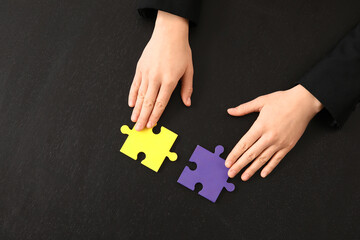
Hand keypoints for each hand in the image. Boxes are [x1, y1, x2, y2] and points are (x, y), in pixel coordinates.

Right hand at [129, 11, 192, 130]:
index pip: (161, 103)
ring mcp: (147, 73)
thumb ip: (187, 88)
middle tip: (139, 128)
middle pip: (148, 102)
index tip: (151, 125)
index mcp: (170, 80)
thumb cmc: (181, 51)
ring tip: (133, 120)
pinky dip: (132, 95)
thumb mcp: (189, 70)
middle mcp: (156, 78)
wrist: (169, 33)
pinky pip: (135, 84)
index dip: (155, 116)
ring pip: (140, 95)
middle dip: (143, 117)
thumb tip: (187, 102)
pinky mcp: (140, 67)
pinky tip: (131, 104)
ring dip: (136, 109)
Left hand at [225, 84, 322, 179]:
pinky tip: (262, 174)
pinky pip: (277, 159)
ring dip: (252, 169)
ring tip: (244, 177)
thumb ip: (244, 108)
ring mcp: (279, 143)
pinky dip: (269, 167)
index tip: (228, 162)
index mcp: (260, 126)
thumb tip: (230, 111)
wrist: (304, 102)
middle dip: (239, 165)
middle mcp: (269, 137)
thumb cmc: (282, 100)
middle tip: (230, 173)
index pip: (244, 144)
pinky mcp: (288, 146)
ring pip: (263, 159)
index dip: (234, 154)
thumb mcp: (261, 101)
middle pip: (251, 154)